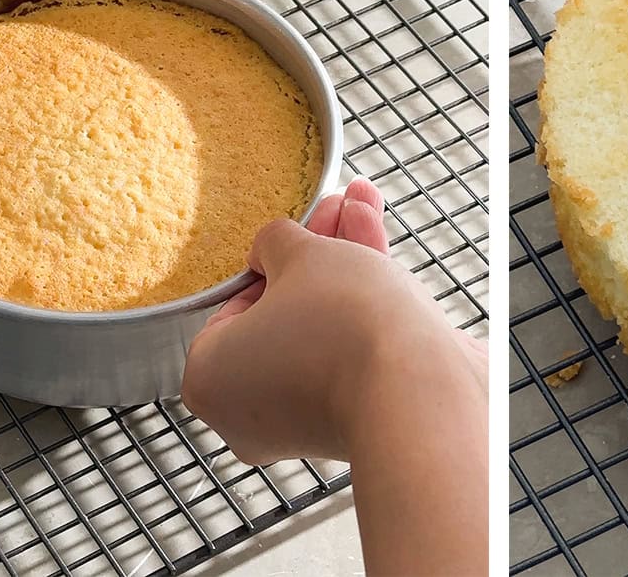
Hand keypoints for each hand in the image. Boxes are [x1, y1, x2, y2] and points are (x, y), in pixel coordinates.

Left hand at [181, 178, 486, 573]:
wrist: (417, 388)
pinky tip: (377, 238)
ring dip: (344, 264)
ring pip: (321, 327)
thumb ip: (275, 242)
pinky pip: (350, 352)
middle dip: (314, 254)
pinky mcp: (356, 419)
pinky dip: (365, 303)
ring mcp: (305, 422)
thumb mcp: (298, 254)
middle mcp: (248, 414)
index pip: (232, 308)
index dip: (268, 264)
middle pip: (282, 314)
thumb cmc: (342, 326)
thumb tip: (273, 247)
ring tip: (362, 205)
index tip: (294, 238)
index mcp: (210, 377)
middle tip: (332, 211)